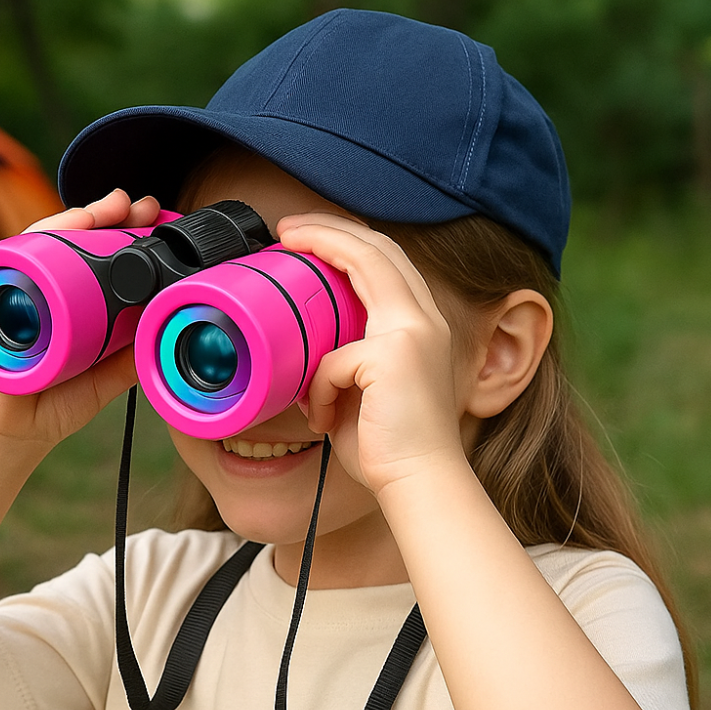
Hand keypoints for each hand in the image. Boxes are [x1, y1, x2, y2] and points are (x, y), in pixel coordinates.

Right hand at [0, 190, 161, 449]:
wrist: (12, 435)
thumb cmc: (54, 403)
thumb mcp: (103, 380)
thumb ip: (128, 360)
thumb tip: (160, 332)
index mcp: (70, 299)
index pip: (97, 254)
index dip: (124, 233)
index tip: (156, 220)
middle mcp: (41, 287)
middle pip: (70, 237)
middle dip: (106, 215)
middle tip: (138, 205)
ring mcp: (14, 291)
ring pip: (41, 241)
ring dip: (74, 220)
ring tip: (107, 208)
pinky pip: (6, 263)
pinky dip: (32, 243)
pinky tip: (60, 229)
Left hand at [276, 213, 468, 495]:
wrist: (418, 482)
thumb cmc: (387, 445)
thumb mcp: (365, 391)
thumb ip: (348, 359)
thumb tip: (310, 350)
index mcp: (421, 326)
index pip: (387, 262)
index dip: (349, 240)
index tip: (308, 236)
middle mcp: (424, 319)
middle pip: (377, 247)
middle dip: (330, 227)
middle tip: (288, 227)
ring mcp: (412, 332)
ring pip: (363, 266)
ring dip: (322, 247)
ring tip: (286, 243)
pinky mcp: (392, 355)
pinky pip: (332, 359)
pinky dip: (319, 390)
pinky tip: (323, 417)